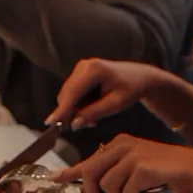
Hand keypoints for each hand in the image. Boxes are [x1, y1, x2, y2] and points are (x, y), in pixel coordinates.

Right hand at [44, 58, 163, 129]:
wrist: (141, 77)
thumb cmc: (131, 90)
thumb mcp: (116, 105)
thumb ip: (94, 113)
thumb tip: (74, 124)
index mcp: (94, 70)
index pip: (73, 93)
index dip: (62, 109)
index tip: (51, 123)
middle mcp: (84, 65)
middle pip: (67, 93)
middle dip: (70, 111)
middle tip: (80, 127)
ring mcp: (81, 67)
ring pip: (68, 94)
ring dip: (75, 109)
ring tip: (93, 120)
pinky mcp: (80, 72)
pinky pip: (73, 91)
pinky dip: (78, 103)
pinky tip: (90, 110)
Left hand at [52, 135, 192, 192]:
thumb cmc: (164, 171)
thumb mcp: (134, 167)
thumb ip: (114, 173)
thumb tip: (91, 188)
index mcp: (118, 144)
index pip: (89, 159)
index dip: (71, 171)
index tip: (56, 178)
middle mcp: (121, 145)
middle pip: (92, 173)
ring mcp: (131, 155)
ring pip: (109, 186)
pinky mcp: (141, 168)